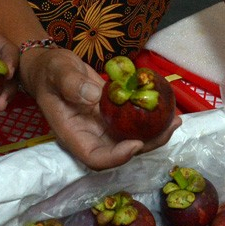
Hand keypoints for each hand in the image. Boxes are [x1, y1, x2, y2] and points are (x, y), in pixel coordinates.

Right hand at [19, 47, 180, 169]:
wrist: (50, 67)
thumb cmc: (49, 71)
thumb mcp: (56, 72)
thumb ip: (71, 84)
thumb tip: (95, 97)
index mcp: (73, 134)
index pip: (95, 158)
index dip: (117, 157)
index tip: (136, 143)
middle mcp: (90, 136)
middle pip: (120, 153)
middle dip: (146, 145)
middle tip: (168, 128)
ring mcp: (103, 128)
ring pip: (131, 140)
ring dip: (155, 135)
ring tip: (175, 120)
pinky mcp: (113, 117)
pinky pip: (134, 123)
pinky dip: (151, 120)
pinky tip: (168, 109)